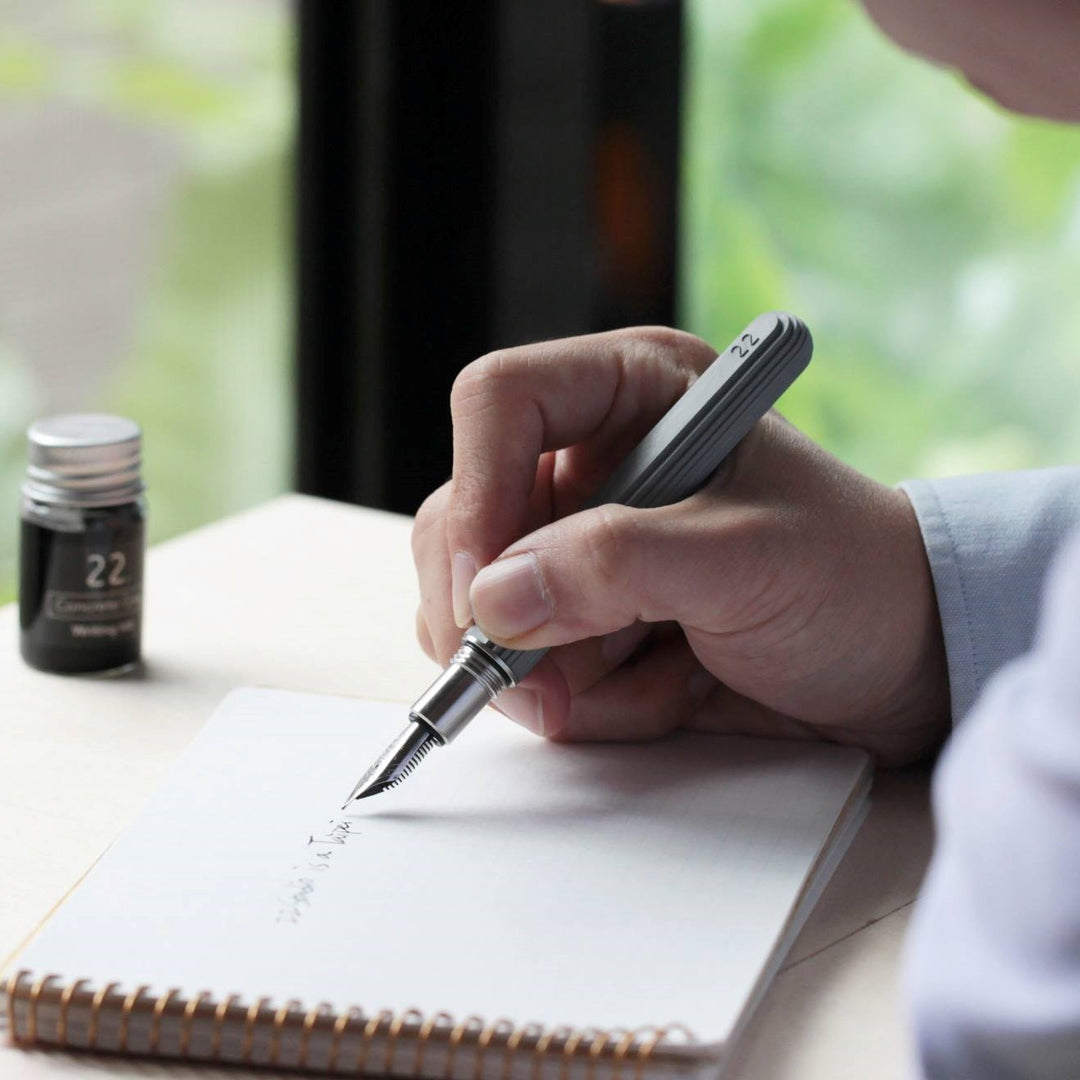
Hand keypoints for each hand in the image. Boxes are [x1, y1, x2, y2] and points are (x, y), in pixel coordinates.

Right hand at [412, 327, 949, 764]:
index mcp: (634, 394)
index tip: (485, 588)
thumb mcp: (748, 559)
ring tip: (662, 675)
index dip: (477, 492)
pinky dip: (590, 699)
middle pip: (467, 517)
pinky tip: (670, 687)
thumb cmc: (854, 580)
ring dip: (559, 671)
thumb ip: (619, 566)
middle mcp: (595, 462)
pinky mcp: (588, 616)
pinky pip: (530, 664)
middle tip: (546, 680)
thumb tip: (494, 598)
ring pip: (484, 605)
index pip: (500, 404)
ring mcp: (584, 544)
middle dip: (502, 614)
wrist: (900, 663)